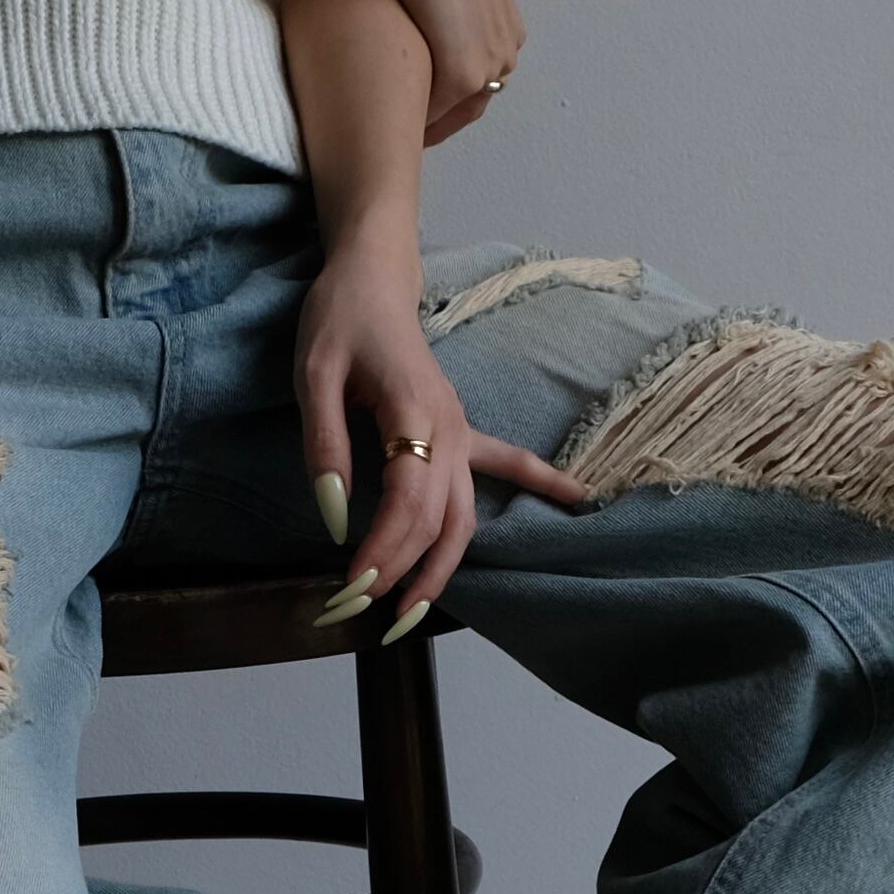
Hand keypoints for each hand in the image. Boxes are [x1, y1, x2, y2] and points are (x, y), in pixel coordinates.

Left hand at [295, 243, 589, 639]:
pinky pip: (508, 463)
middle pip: (438, 521)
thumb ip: (324, 446)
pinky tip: (579, 501)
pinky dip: (544, 483)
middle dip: (404, 575)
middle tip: (362, 615)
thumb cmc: (339, 321)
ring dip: (444, 568)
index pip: (408, 501)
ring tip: (414, 615)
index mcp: (413, 413)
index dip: (383, 551)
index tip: (352, 586)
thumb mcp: (313, 375)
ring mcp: (462, 431)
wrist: (373, 278)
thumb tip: (335, 516)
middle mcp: (450, 429)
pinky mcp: (462, 430)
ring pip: (465, 515)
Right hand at [375, 0, 524, 131]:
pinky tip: (385, 125)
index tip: (419, 101)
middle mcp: (505, 47)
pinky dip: (414, 125)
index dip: (446, 90)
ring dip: (428, 123)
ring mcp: (488, 64)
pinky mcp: (463, 75)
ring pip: (455, 111)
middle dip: (441, 117)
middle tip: (406, 130)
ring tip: (394, 132)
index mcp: (504, 22)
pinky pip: (436, 115)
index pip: (478, 72)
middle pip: (472, 100)